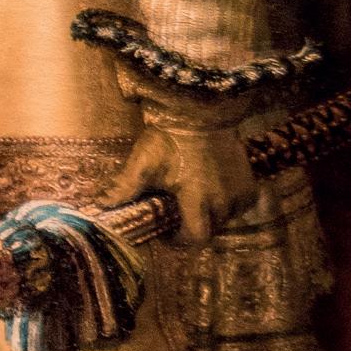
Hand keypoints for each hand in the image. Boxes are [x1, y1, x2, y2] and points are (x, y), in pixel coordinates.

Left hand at [108, 120, 256, 244]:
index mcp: (198, 199)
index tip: (166, 233)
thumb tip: (101, 203)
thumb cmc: (170, 137)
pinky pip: (240, 205)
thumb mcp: (144, 163)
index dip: (179, 241)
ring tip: (192, 201)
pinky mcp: (249, 182)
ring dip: (209, 216)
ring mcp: (239, 192)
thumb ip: (124, 187)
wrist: (200, 109)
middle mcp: (223, 201)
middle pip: (209, 229)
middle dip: (191, 226)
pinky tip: (212, 192)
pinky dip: (227, 204)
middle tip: (175, 213)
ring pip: (225, 218)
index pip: (196, 238)